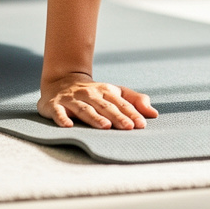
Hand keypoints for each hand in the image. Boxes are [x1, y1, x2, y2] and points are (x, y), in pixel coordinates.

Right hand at [38, 73, 158, 129]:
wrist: (61, 80)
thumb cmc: (93, 92)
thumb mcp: (114, 92)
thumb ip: (134, 101)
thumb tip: (154, 113)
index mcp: (106, 91)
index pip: (121, 103)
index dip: (131, 113)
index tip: (141, 124)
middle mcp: (90, 94)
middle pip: (105, 106)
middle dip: (117, 116)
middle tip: (129, 127)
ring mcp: (72, 99)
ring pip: (85, 109)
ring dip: (95, 118)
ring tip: (106, 126)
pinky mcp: (56, 105)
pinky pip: (59, 112)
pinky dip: (63, 118)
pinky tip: (69, 126)